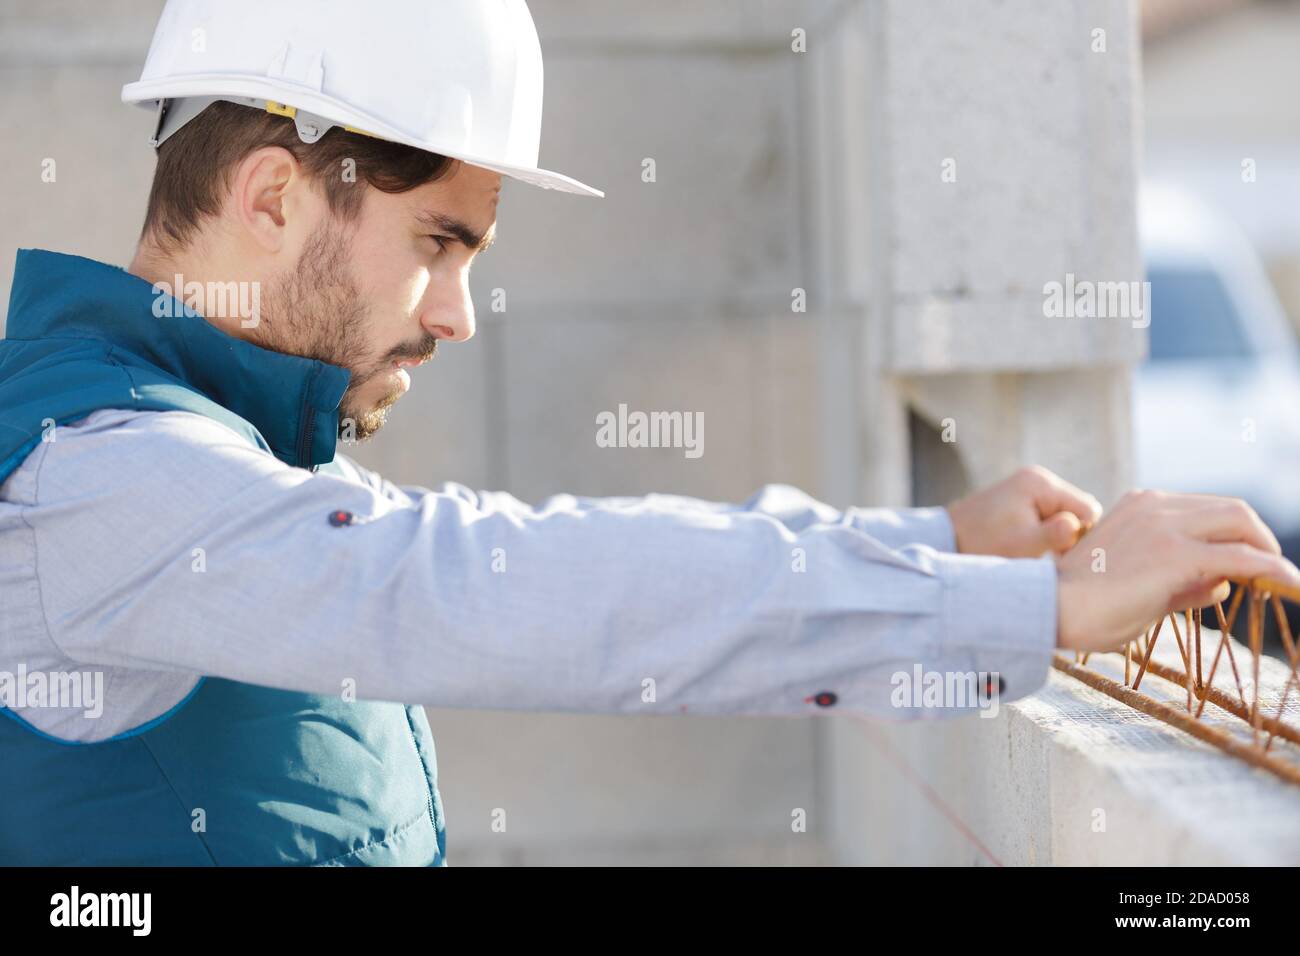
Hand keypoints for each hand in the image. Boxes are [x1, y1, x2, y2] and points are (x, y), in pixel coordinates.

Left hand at [946, 466, 1101, 558]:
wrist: (946, 540)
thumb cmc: (984, 544)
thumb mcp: (1024, 543)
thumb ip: (1056, 534)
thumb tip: (1081, 523)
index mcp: (1041, 482)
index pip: (1088, 509)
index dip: (1081, 535)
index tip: (1058, 553)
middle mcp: (1037, 478)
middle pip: (1077, 510)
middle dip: (1068, 534)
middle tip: (1047, 555)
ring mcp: (1028, 486)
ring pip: (1063, 515)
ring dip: (1055, 535)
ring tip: (1034, 551)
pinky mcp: (1020, 498)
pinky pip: (1047, 515)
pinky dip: (1044, 532)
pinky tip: (1029, 546)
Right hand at [1055, 489, 1299, 651]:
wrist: (1050, 608)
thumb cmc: (1082, 605)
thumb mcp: (1136, 584)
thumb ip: (1181, 580)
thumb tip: (1224, 581)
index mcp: (1139, 506)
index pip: (1203, 509)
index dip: (1232, 532)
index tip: (1247, 558)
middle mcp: (1154, 505)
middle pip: (1230, 508)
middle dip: (1259, 536)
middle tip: (1273, 567)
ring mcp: (1165, 526)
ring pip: (1241, 523)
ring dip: (1269, 550)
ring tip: (1286, 579)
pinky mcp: (1177, 554)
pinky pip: (1242, 557)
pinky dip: (1273, 569)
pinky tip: (1290, 584)